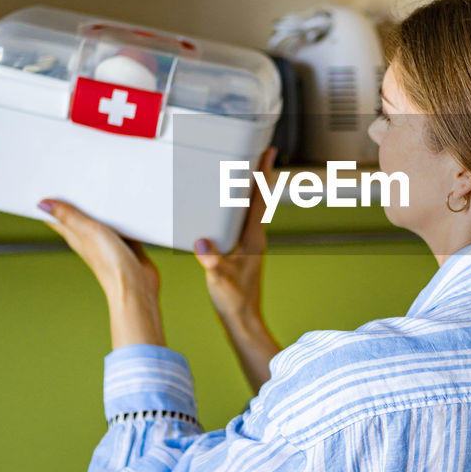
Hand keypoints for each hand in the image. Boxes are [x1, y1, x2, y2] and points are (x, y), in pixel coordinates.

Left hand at [38, 199, 164, 348]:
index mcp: (76, 236)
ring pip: (101, 220)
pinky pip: (123, 226)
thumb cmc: (110, 265)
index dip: (51, 204)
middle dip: (75, 201)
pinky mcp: (126, 245)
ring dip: (100, 207)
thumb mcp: (88, 232)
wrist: (136, 288)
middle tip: (71, 182)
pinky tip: (125, 207)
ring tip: (98, 187)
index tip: (46, 189)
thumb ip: (68, 216)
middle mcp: (90, 239)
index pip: (57, 218)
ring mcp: (108, 242)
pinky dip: (122, 217)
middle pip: (78, 216)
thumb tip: (42, 204)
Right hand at [192, 146, 276, 328]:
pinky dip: (236, 206)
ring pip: (250, 208)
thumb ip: (212, 262)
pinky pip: (240, 221)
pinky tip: (223, 206)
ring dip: (247, 189)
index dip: (263, 174)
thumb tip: (201, 244)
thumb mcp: (219, 280)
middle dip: (256, 173)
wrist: (243, 322)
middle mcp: (255, 238)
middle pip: (258, 198)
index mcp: (253, 239)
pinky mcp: (242, 252)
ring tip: (239, 168)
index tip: (268, 151)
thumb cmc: (235, 302)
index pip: (260, 199)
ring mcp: (250, 245)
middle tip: (254, 150)